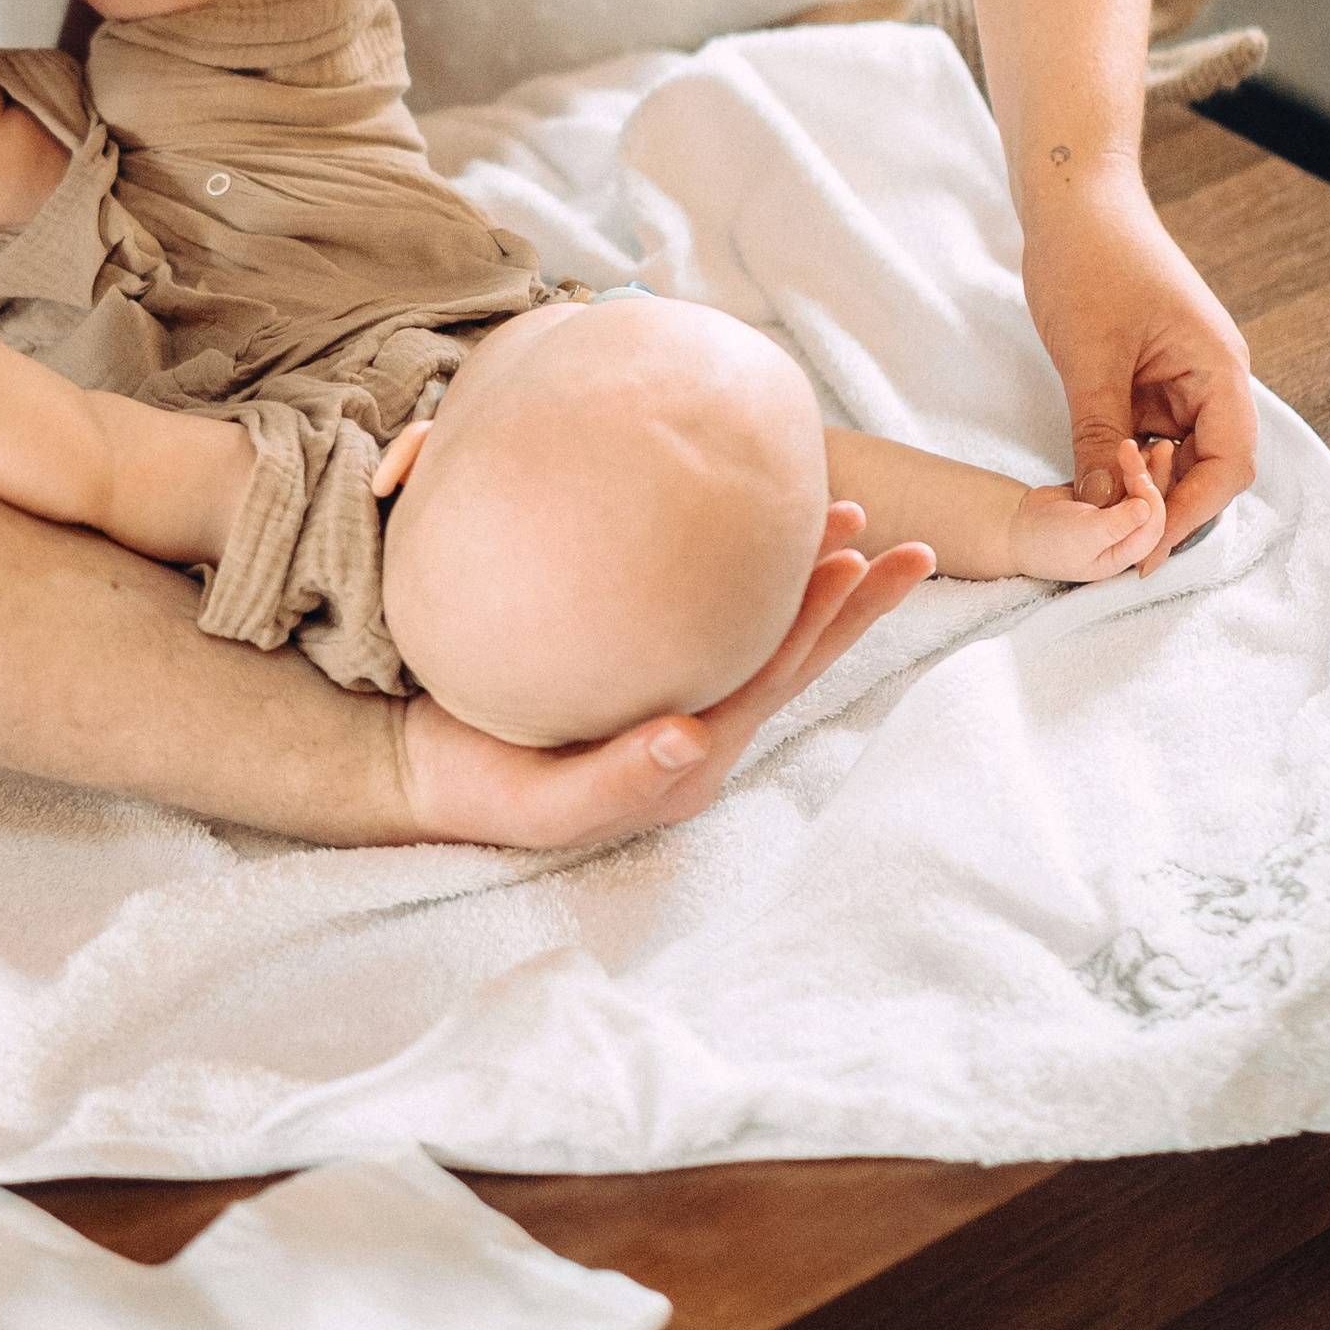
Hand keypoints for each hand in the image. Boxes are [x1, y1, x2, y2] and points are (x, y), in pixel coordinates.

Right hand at [388, 505, 932, 850]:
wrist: (422, 769)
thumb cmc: (481, 786)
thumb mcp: (545, 802)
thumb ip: (618, 778)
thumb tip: (690, 741)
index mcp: (685, 753)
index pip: (770, 676)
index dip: (819, 619)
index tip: (864, 560)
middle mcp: (693, 724)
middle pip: (788, 654)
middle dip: (850, 602)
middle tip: (908, 547)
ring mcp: (668, 694)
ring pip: (760, 635)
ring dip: (813, 586)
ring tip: (854, 527)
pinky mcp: (637, 666)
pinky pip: (712, 621)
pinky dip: (750, 581)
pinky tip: (753, 538)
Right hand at [1007, 449, 1168, 585]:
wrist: (1018, 527)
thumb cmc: (1048, 542)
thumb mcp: (1083, 536)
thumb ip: (1116, 524)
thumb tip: (1147, 508)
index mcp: (1126, 552)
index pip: (1152, 526)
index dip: (1151, 500)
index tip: (1139, 476)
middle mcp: (1128, 534)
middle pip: (1150, 503)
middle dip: (1149, 475)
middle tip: (1145, 449)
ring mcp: (1118, 514)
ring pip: (1139, 489)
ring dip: (1142, 467)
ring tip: (1139, 444)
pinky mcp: (1107, 497)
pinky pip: (1123, 479)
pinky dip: (1128, 465)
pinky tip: (1132, 449)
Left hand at [1022, 176, 1255, 571]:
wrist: (1072, 200)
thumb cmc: (1089, 259)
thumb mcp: (1089, 354)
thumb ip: (1098, 432)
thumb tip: (1102, 507)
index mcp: (1219, 369)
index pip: (1229, 464)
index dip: (1190, 512)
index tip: (1144, 550)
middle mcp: (1211, 381)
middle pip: (1207, 469)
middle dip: (1165, 507)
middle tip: (1113, 546)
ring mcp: (1180, 380)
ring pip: (1173, 457)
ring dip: (1140, 488)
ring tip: (1094, 517)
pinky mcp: (1148, 378)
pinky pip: (1146, 435)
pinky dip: (1122, 462)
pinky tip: (1089, 480)